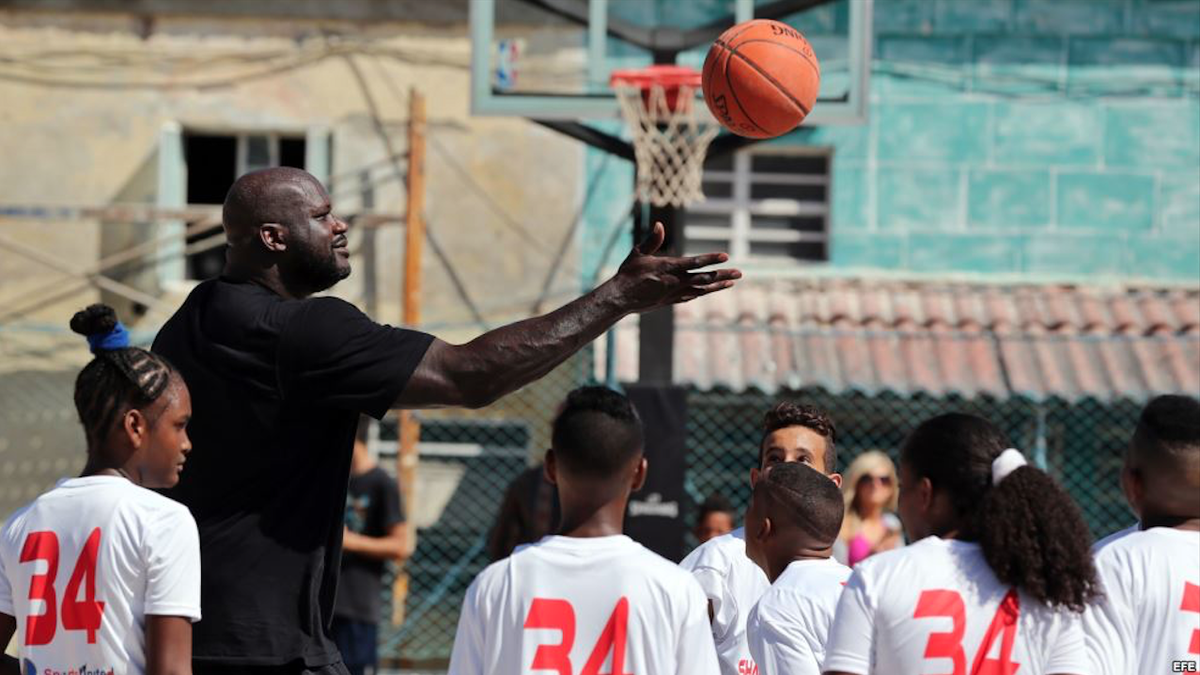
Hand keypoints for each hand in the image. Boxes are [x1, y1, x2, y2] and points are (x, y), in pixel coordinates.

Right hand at [609, 222, 740, 313]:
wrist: (619, 299)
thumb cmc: (627, 274)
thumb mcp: (637, 254)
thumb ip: (652, 240)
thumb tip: (660, 224)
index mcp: (667, 268)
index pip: (693, 263)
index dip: (710, 259)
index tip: (725, 256)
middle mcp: (674, 282)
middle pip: (703, 278)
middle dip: (722, 275)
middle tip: (739, 273)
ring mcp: (674, 293)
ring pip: (700, 289)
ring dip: (717, 285)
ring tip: (731, 282)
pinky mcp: (670, 301)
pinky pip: (691, 296)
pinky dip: (702, 293)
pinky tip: (710, 290)